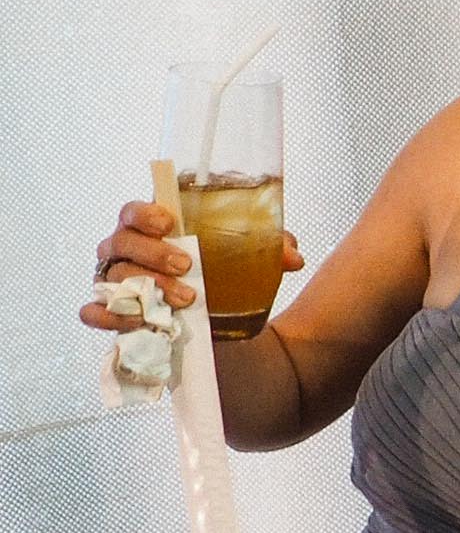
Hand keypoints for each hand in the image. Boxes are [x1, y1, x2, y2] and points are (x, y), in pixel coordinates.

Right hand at [79, 199, 305, 331]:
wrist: (214, 321)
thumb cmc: (220, 273)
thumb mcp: (247, 258)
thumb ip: (269, 249)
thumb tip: (293, 257)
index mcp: (149, 228)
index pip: (132, 211)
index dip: (144, 214)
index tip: (169, 223)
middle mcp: (125, 251)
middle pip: (122, 242)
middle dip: (154, 254)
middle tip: (188, 266)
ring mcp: (115, 282)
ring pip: (113, 277)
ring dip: (147, 286)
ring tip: (187, 299)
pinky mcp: (113, 314)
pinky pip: (94, 312)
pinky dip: (109, 317)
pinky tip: (138, 321)